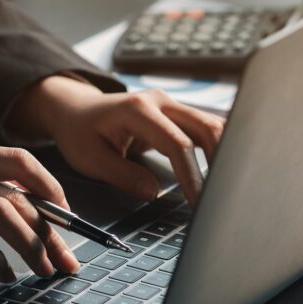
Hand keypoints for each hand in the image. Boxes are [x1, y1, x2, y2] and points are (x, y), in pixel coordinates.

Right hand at [0, 144, 79, 281]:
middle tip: (66, 261)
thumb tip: (29, 214)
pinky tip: (5, 276)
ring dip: (31, 247)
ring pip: (1, 214)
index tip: (68, 220)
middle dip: (51, 232)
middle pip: (17, 195)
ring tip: (42, 271)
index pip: (19, 161)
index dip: (52, 189)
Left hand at [7, 76, 223, 205]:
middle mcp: (160, 101)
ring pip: (212, 125)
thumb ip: (122, 175)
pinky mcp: (177, 114)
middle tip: (222, 197)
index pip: (177, 144)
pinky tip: (223, 170)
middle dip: (221, 163)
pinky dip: (218, 148)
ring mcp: (171, 105)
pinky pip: (206, 128)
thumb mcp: (90, 159)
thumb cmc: (79, 132)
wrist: (76, 109)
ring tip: (226, 187)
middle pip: (207, 128)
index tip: (198, 202)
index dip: (191, 175)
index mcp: (137, 109)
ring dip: (224, 154)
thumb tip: (153, 192)